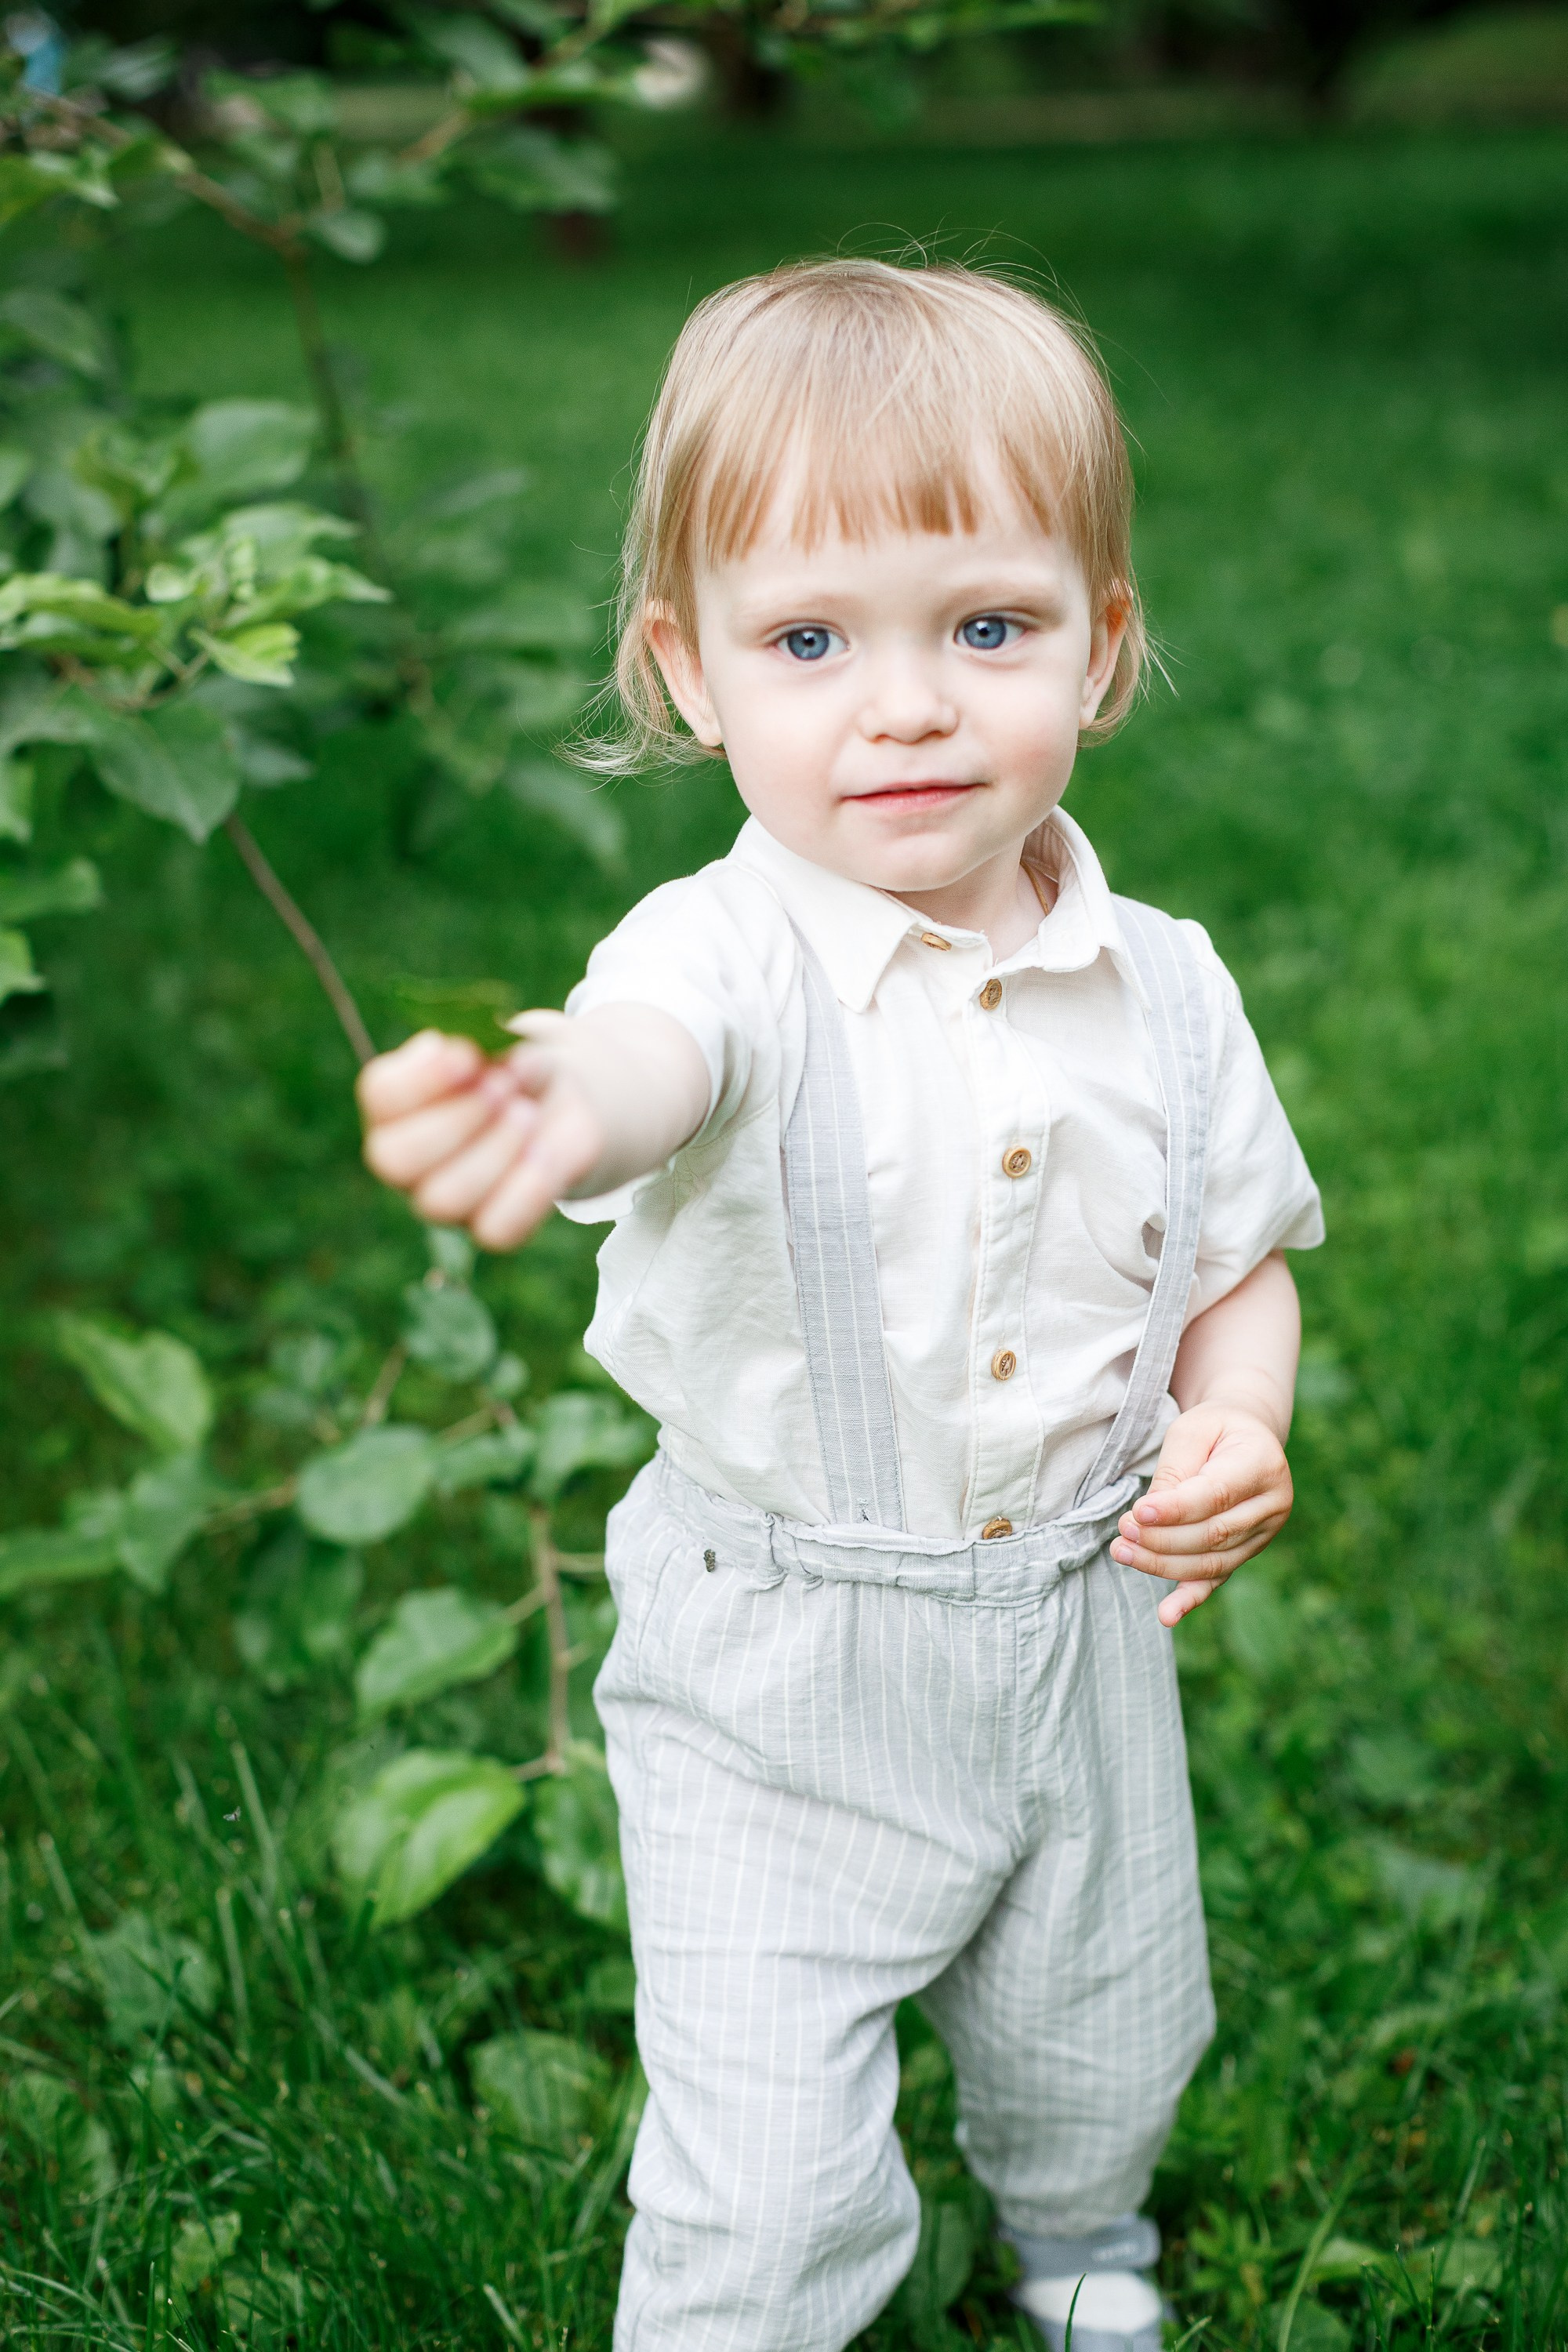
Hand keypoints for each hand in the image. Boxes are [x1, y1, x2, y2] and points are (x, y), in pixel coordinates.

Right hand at [356, 1027, 606, 1250]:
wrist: (561, 1105)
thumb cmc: (517, 1068)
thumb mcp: (509, 1044)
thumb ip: (489, 1045)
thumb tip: (479, 1061)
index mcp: (395, 1103)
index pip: (382, 1095)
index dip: (424, 1079)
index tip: (469, 1055)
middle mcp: (406, 1158)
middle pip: (396, 1159)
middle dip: (457, 1119)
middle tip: (503, 1087)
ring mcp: (441, 1199)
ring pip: (443, 1199)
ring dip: (492, 1151)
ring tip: (528, 1113)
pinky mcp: (488, 1226)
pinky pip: (495, 1230)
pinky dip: (525, 1191)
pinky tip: (545, 1153)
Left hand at [1109, 1400, 1292, 1627]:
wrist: (1245, 1436)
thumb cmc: (1213, 1429)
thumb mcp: (1192, 1431)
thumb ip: (1175, 1471)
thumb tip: (1148, 1517)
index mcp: (1263, 1464)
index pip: (1216, 1495)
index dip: (1176, 1509)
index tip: (1137, 1513)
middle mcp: (1272, 1504)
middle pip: (1213, 1534)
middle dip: (1162, 1538)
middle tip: (1122, 1530)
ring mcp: (1264, 1534)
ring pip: (1211, 1562)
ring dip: (1162, 1564)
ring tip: (1122, 1551)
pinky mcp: (1246, 1552)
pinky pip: (1217, 1579)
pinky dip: (1190, 1598)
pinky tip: (1166, 1615)